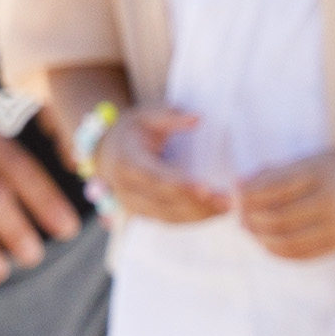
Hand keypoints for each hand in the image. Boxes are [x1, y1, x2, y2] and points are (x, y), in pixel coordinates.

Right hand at [85, 103, 238, 224]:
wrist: (106, 151)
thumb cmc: (132, 130)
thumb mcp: (146, 114)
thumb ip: (170, 116)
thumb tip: (197, 119)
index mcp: (127, 161)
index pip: (156, 178)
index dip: (180, 185)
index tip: (206, 188)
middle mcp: (126, 189)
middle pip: (165, 203)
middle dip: (198, 204)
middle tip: (228, 201)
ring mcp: (132, 205)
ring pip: (168, 217)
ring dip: (199, 215)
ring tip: (226, 208)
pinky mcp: (142, 214)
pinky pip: (168, 221)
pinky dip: (192, 219)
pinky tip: (213, 212)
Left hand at [235, 142, 334, 261]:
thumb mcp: (309, 161)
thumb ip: (275, 172)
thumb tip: (238, 186)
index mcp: (320, 173)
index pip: (275, 187)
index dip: (250, 194)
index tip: (235, 195)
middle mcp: (330, 201)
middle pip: (278, 217)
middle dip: (252, 219)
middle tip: (238, 217)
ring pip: (287, 240)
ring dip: (262, 238)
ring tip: (250, 231)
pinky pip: (302, 254)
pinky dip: (278, 251)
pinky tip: (267, 243)